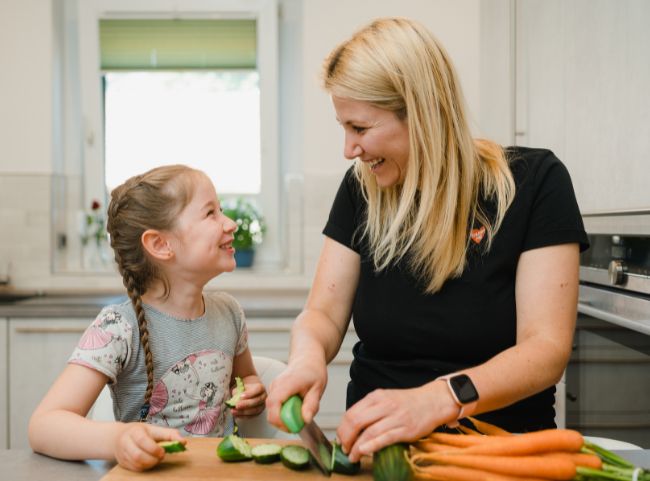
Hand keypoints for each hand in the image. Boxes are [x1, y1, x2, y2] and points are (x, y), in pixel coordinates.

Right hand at [113, 423, 185, 471]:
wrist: (118, 436)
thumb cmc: (141, 432)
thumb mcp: (154, 429)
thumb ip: (168, 434)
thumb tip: (183, 442)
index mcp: (135, 431)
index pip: (143, 441)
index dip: (155, 449)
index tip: (163, 452)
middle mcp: (126, 442)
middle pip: (138, 455)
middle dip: (153, 458)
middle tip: (161, 456)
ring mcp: (122, 453)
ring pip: (136, 464)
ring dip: (149, 464)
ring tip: (155, 459)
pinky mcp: (122, 463)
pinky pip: (135, 469)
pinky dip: (144, 467)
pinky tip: (148, 462)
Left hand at [230, 375, 266, 417]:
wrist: (247, 394)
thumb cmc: (244, 390)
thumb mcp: (240, 388)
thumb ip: (238, 391)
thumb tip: (235, 399)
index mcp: (260, 388)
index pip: (258, 389)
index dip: (250, 393)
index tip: (240, 396)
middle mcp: (263, 397)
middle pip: (257, 401)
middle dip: (246, 404)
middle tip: (237, 405)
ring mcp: (262, 406)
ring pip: (254, 410)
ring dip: (243, 411)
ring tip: (234, 411)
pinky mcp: (258, 413)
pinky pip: (251, 416)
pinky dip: (243, 416)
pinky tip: (236, 415)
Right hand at [265, 355, 327, 429]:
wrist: (307, 359)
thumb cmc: (313, 371)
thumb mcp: (318, 388)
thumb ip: (311, 405)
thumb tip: (306, 420)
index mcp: (286, 384)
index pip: (274, 405)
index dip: (280, 420)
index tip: (293, 427)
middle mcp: (275, 386)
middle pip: (271, 412)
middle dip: (284, 423)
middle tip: (300, 422)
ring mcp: (273, 389)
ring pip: (272, 412)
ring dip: (285, 418)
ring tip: (300, 410)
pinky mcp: (273, 392)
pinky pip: (275, 408)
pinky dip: (284, 413)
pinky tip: (296, 407)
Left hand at [336, 381, 457, 462]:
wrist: (432, 402)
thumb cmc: (407, 402)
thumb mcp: (386, 398)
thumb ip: (370, 409)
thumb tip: (351, 426)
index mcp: (376, 397)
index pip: (351, 413)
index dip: (342, 428)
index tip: (340, 438)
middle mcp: (384, 405)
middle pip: (356, 422)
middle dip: (346, 438)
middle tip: (344, 449)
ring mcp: (395, 417)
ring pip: (369, 432)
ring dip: (356, 447)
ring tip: (352, 456)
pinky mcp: (405, 430)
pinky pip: (384, 438)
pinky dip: (371, 446)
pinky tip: (363, 452)